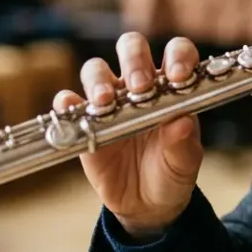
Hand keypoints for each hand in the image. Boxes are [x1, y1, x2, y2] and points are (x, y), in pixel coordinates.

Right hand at [54, 33, 204, 238]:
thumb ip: (184, 143)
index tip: (179, 76)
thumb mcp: (184, 162)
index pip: (177, 52)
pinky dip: (67, 101)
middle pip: (132, 48)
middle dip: (135, 60)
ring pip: (96, 69)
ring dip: (99, 80)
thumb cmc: (170, 172)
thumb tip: (184, 122)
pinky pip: (69, 102)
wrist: (145, 203)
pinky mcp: (84, 122)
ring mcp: (109, 101)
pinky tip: (71, 107)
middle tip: (140, 86)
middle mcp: (139, 85)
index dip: (178, 57)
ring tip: (105, 101)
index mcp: (171, 87)